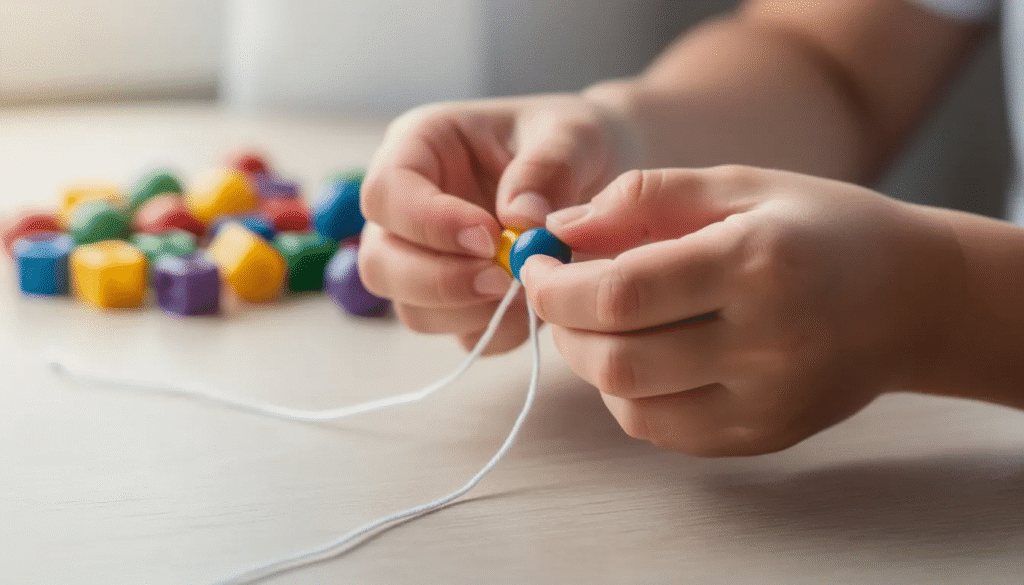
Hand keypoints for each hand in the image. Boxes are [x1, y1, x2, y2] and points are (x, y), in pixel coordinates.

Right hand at [358, 93, 637, 353]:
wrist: (600, 182)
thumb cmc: (572, 143)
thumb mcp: (573, 135)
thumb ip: (549, 167)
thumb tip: (521, 218)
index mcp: (419, 147)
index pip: (387, 192)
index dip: (427, 223)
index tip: (489, 237)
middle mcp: (408, 208)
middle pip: (379, 262)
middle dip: (439, 281)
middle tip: (504, 280)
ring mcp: (425, 260)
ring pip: (412, 308)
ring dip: (471, 311)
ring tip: (530, 285)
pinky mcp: (456, 301)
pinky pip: (459, 333)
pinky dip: (498, 329)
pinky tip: (537, 302)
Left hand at [520, 166, 961, 455]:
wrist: (911, 299)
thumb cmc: (820, 228)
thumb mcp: (738, 185)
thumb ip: (644, 198)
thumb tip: (560, 227)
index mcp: (756, 263)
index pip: (621, 294)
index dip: (555, 286)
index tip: (534, 264)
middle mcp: (765, 343)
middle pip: (617, 360)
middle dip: (563, 327)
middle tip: (558, 295)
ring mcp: (767, 401)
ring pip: (631, 405)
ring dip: (592, 362)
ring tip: (605, 322)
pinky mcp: (764, 437)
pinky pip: (663, 431)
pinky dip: (630, 395)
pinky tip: (647, 355)